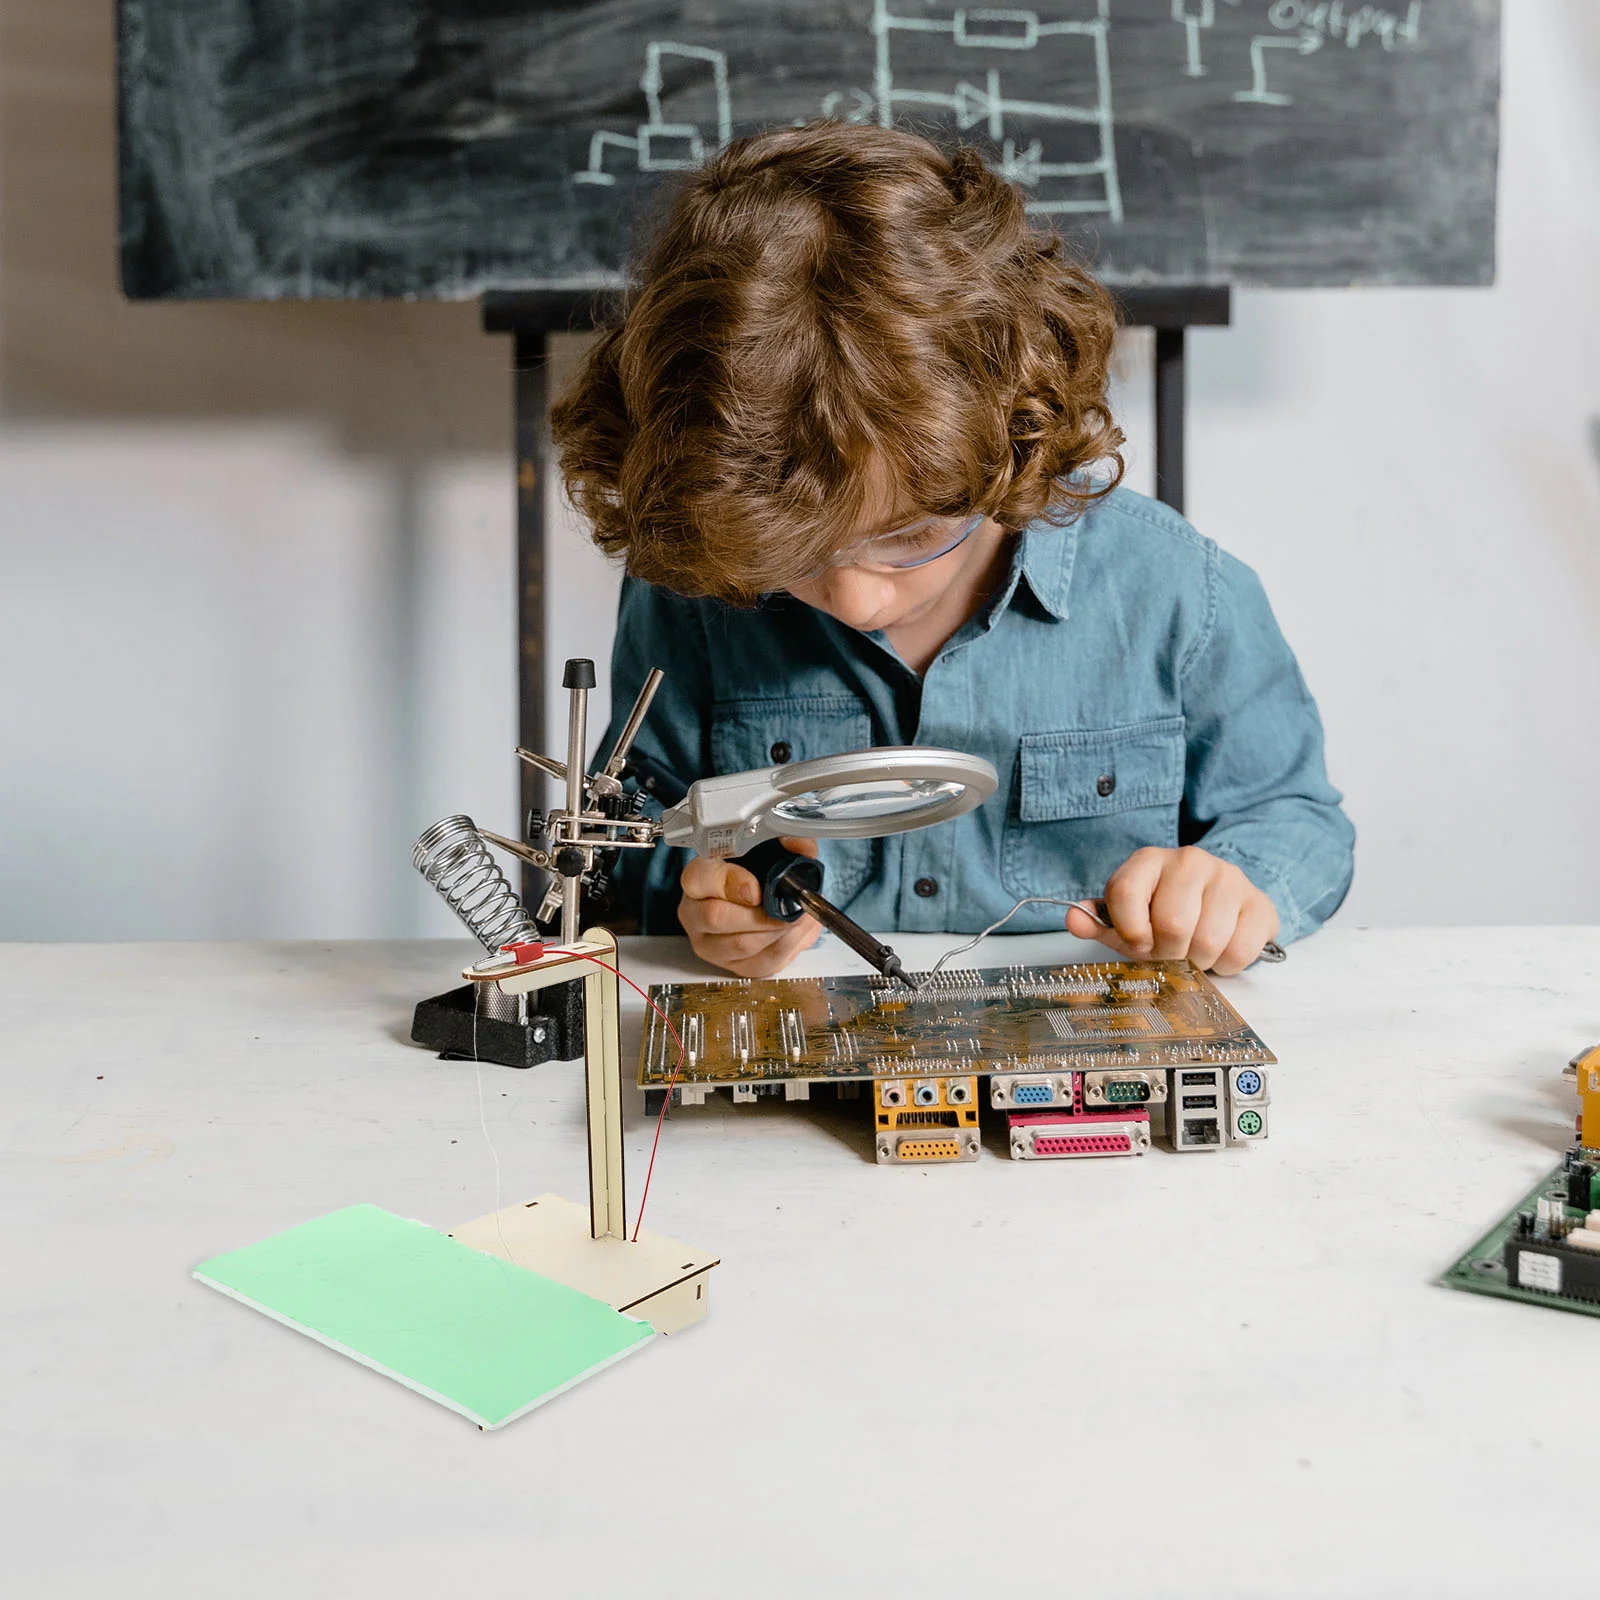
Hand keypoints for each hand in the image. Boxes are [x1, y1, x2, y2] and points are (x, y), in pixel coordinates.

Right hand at [678, 835, 823, 977]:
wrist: (759, 901)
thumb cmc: (756, 875)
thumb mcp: (769, 849)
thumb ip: (786, 842)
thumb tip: (802, 848)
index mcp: (698, 878)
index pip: (700, 879)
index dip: (731, 883)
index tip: (757, 889)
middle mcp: (694, 912)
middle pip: (716, 917)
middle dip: (760, 915)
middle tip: (786, 908)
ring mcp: (709, 943)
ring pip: (740, 945)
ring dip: (777, 933)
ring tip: (797, 919)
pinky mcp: (730, 966)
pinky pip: (758, 964)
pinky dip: (785, 949)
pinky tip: (795, 933)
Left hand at [1063, 845, 1279, 975]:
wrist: (1221, 905)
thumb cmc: (1165, 915)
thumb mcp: (1127, 919)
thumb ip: (1098, 922)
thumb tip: (1073, 919)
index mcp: (1149, 861)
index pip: (1125, 893)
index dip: (1130, 931)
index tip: (1138, 944)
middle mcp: (1189, 860)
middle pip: (1172, 923)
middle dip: (1168, 951)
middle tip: (1171, 951)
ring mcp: (1229, 878)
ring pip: (1207, 940)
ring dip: (1197, 961)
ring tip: (1194, 951)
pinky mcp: (1259, 903)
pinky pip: (1240, 951)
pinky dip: (1225, 965)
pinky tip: (1220, 952)